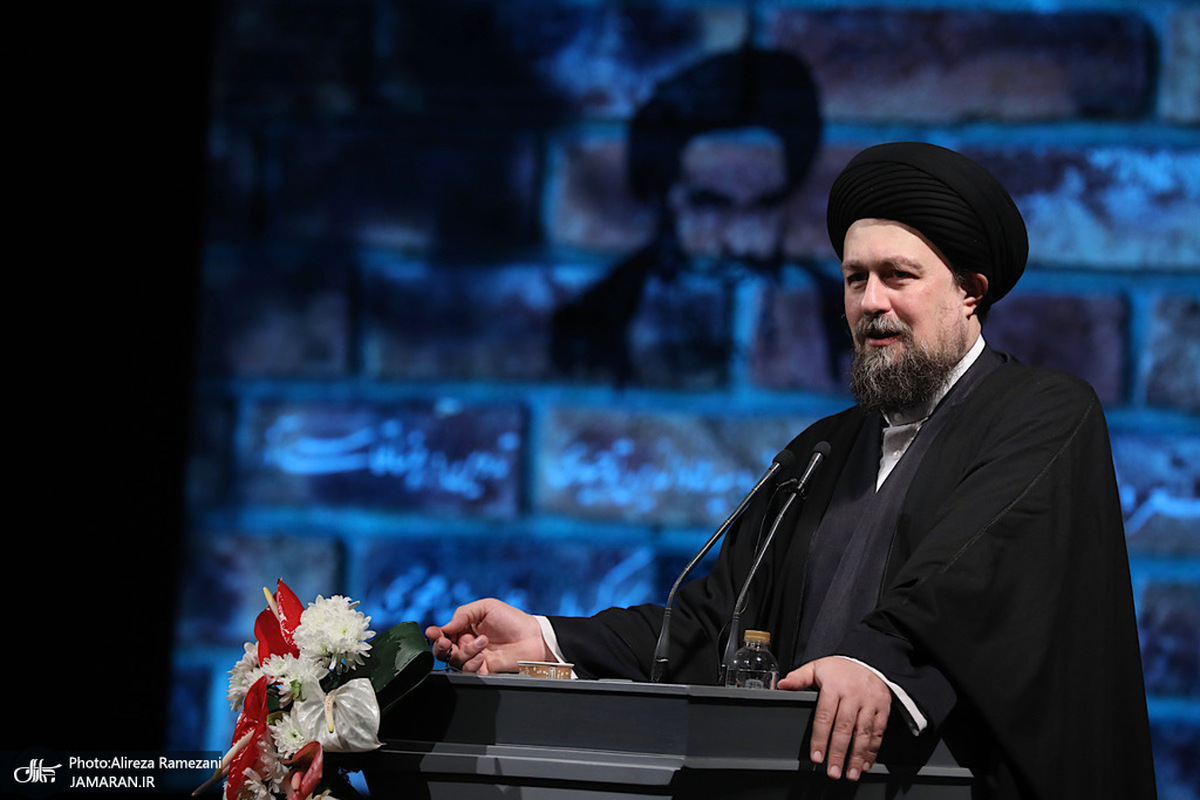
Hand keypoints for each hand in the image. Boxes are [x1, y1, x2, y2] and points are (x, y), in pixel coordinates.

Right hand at [424, 598, 551, 674]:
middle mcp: (467, 643)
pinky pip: (468, 671)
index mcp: (465, 627)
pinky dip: (472, 663)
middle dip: (440, 647)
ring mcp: (475, 657)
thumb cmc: (512, 619)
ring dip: (465, 651)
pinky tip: (483, 656)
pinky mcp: (483, 670)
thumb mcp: (486, 607)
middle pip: (443, 650)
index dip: (435, 634)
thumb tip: (445, 626)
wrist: (533, 637)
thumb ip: (463, 613)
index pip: (443, 633)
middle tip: (445, 643)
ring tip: (481, 642)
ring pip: (455, 661)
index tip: (433, 633)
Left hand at [778, 657, 890, 780]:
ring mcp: (870, 702)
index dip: (820, 738)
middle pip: (844, 728)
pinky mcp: (883, 708)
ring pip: (863, 733)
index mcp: (834, 685)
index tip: (817, 756)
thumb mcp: (817, 667)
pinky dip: (872, 751)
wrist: (868, 659)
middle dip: (838, 752)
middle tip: (832, 771)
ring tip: (850, 773)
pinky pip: (878, 732)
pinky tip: (865, 764)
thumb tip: (782, 685)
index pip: (825, 716)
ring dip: (857, 756)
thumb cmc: (839, 668)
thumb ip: (799, 678)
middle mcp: (853, 694)